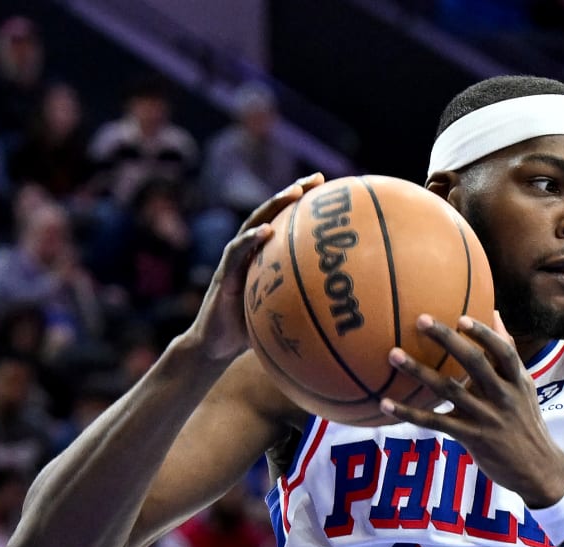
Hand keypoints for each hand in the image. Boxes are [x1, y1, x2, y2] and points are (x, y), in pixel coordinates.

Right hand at [185, 173, 323, 360]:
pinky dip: (250, 241)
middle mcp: (249, 255)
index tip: (329, 190)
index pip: (285, 225)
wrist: (214, 349)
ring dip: (273, 206)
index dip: (305, 207)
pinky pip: (236, 255)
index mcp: (263, 259)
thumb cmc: (252, 334)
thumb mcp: (285, 317)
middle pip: (271, 215)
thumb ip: (307, 308)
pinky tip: (266, 231)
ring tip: (293, 192)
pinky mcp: (222, 278)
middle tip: (316, 179)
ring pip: (253, 226)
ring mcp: (234, 263)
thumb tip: (349, 316)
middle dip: (293, 194)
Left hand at [382, 313, 563, 508]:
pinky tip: (386, 404)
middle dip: (447, 340)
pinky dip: (409, 413)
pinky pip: (436, 422)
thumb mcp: (524, 387)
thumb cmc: (526, 421)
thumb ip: (508, 353)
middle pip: (474, 363)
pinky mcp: (472, 438)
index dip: (483, 333)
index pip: (503, 351)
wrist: (539, 469)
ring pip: (449, 390)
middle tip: (421, 320)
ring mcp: (486, 418)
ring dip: (419, 371)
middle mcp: (503, 396)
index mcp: (517, 381)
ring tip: (393, 354)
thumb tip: (494, 313)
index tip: (461, 318)